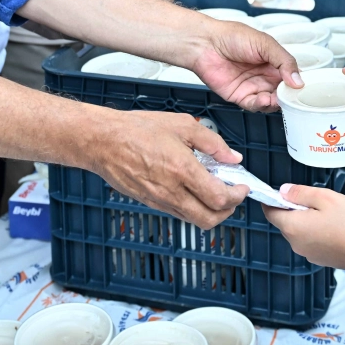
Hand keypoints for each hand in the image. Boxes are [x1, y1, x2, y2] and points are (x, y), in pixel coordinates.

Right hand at [93, 110, 249, 228]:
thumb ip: (212, 142)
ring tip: (212, 189)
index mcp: (182, 170)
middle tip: (232, 195)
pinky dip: (192, 207)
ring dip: (210, 211)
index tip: (242, 187)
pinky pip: (177, 213)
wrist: (103, 141)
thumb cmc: (136, 129)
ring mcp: (159, 201)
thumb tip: (232, 157)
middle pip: (210, 220)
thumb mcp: (182, 124)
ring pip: (193, 220)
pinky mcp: (150, 203)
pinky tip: (191, 188)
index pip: (219, 199)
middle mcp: (171, 191)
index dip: (237, 196)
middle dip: (227, 211)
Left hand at [189, 21, 302, 109]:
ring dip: (276, 102)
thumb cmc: (232, 36)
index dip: (298, 83)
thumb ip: (284, 61)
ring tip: (278, 98)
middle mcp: (264, 75)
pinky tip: (265, 100)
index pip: (291, 76)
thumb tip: (298, 80)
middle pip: (283, 92)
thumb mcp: (265, 43)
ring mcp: (253, 87)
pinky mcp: (240, 97)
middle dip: (288, 96)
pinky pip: (255, 106)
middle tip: (292, 96)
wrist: (206, 43)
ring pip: (271, 102)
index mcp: (273, 61)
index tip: (303, 87)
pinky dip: (262, 105)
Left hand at [264, 184, 344, 269]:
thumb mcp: (325, 198)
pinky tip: (332, 227)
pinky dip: (313, 232)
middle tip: (314, 200)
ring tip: (326, 213)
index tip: (280, 191)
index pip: (270, 212)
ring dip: (304, 220)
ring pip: (297, 231)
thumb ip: (301, 193)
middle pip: (284, 222)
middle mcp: (294, 243)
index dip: (271, 200)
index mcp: (292, 226)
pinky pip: (308, 241)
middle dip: (292, 209)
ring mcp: (305, 253)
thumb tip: (282, 190)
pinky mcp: (317, 259)